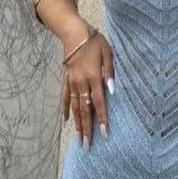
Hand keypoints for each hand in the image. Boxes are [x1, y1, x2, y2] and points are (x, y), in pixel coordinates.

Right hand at [60, 26, 114, 148]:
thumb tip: (112, 91)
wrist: (74, 32)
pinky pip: (65, 97)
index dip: (102, 119)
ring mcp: (72, 82)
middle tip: (88, 146)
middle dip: (87, 129)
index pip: (100, 103)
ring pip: (74, 107)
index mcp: (94, 77)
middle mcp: (81, 82)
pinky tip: (65, 121)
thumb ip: (110, 73)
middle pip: (85, 110)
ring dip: (77, 124)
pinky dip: (65, 109)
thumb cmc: (95, 42)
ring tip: (79, 139)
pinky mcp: (66, 79)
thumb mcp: (108, 54)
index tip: (105, 134)